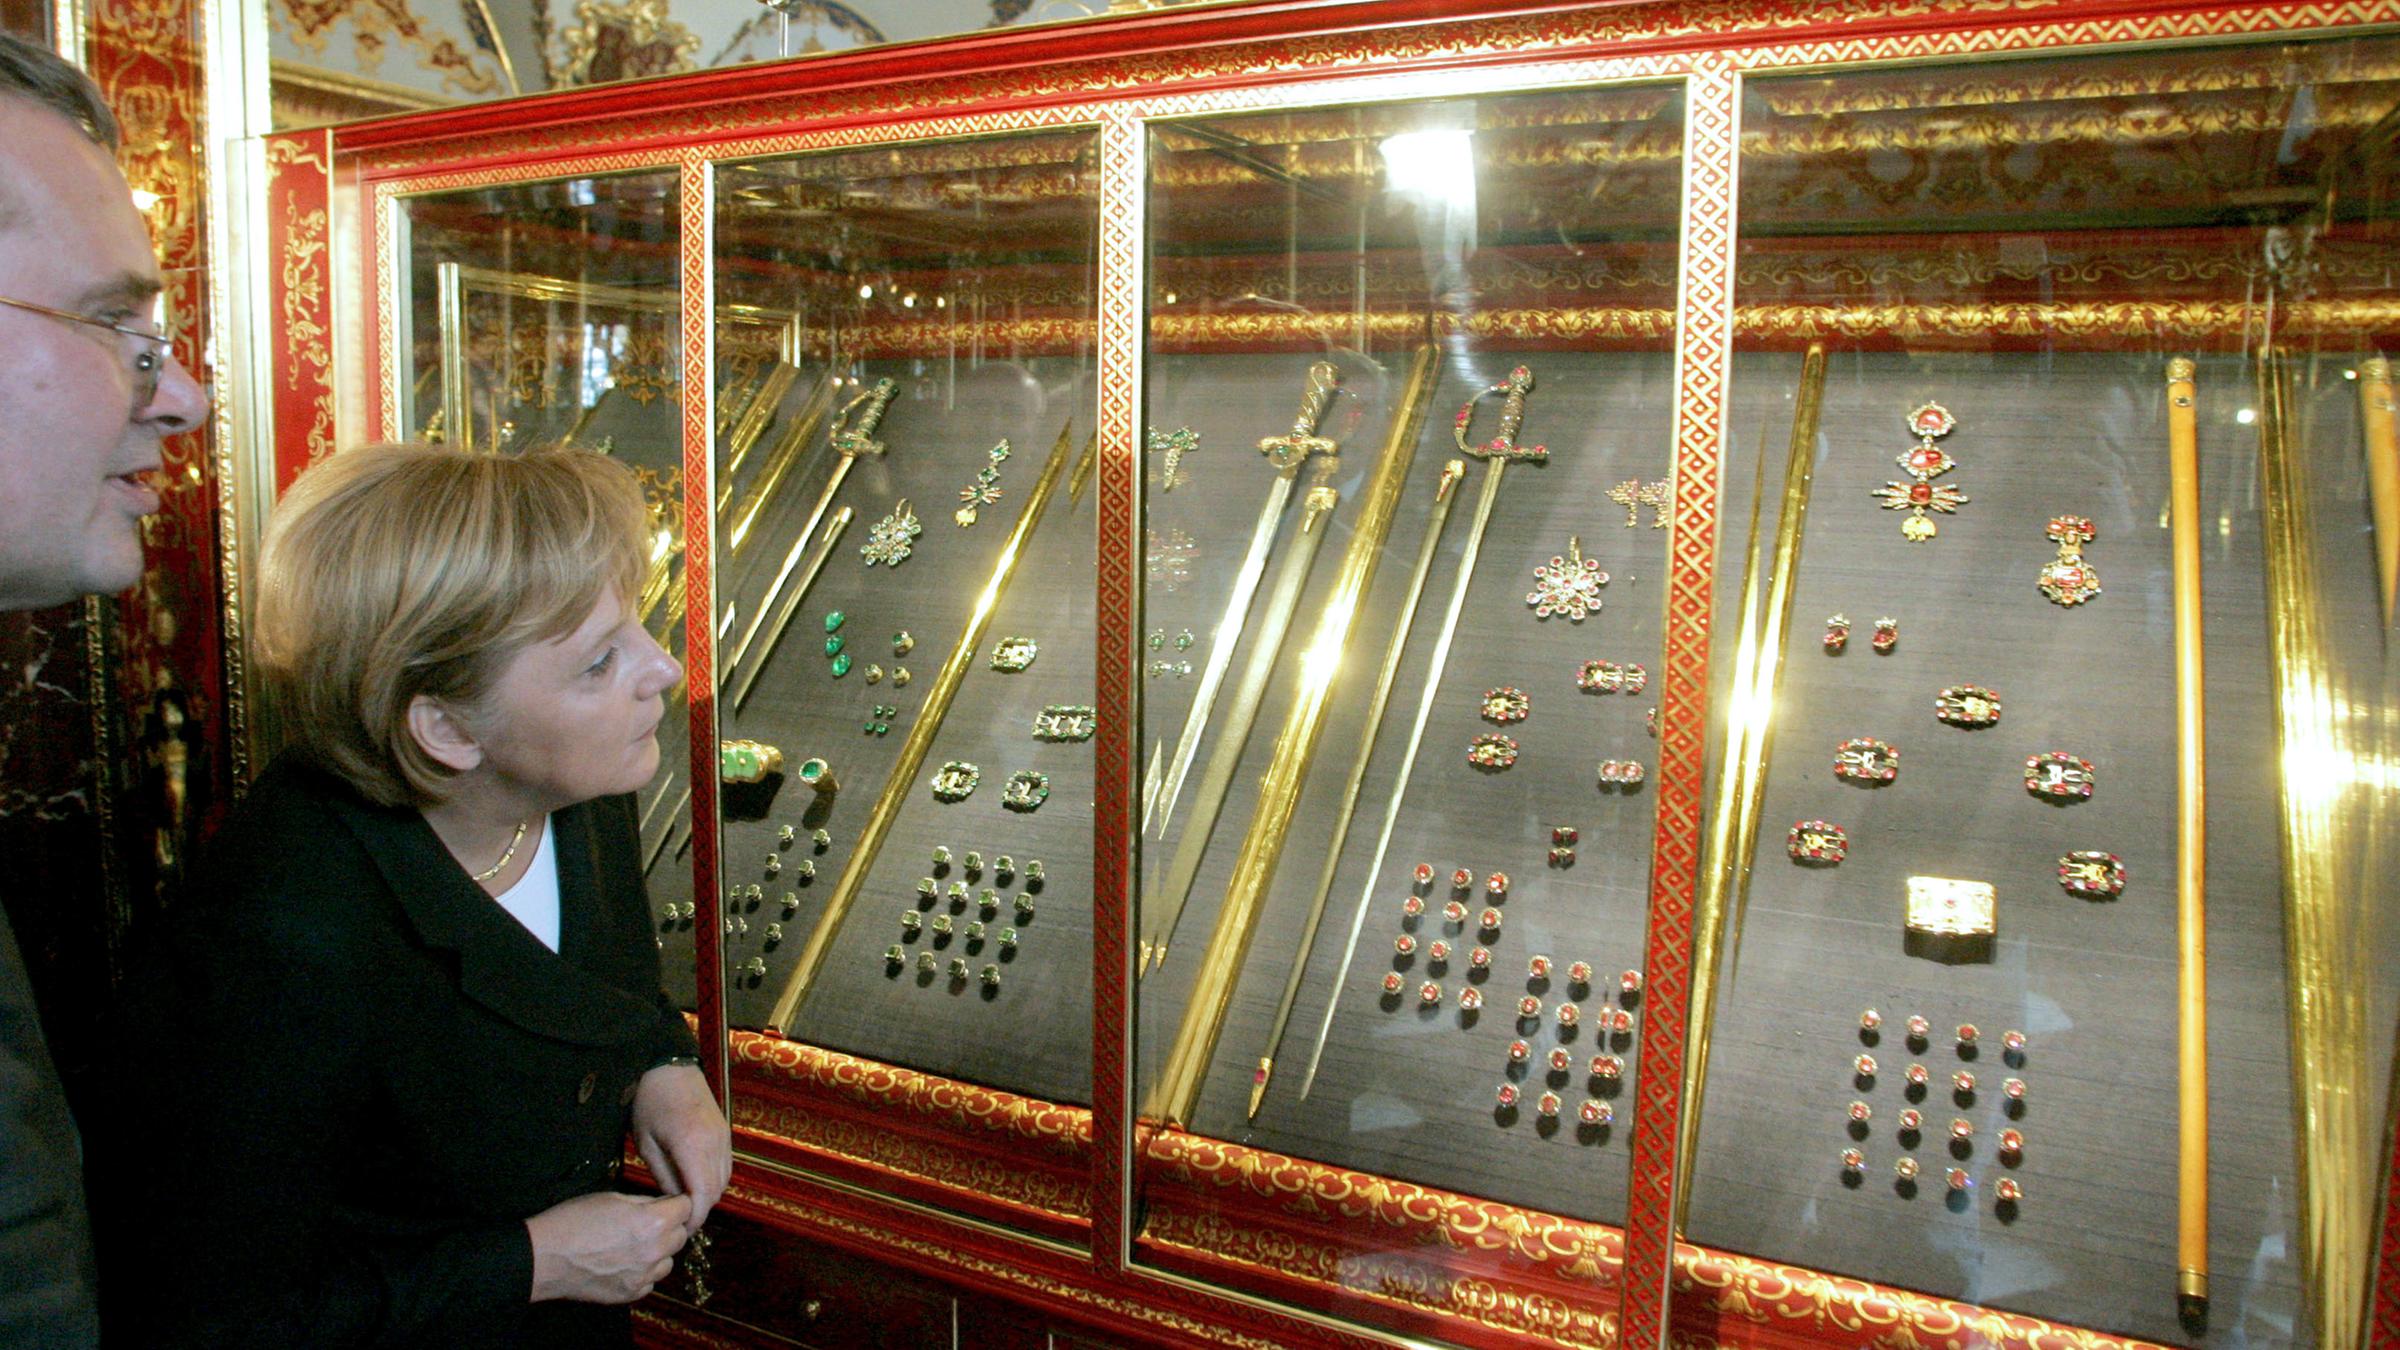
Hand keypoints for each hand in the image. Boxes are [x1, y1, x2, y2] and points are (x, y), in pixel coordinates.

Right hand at [524, 1190, 691, 1303]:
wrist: (544, 1257)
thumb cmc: (573, 1221)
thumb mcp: (612, 1197)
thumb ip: (645, 1202)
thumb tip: (663, 1204)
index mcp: (653, 1222)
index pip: (687, 1208)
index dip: (676, 1203)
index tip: (669, 1203)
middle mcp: (654, 1251)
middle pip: (680, 1236)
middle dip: (670, 1227)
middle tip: (648, 1222)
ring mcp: (643, 1276)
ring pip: (668, 1261)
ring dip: (658, 1252)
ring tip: (633, 1244)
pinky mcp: (631, 1294)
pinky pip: (650, 1281)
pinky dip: (643, 1273)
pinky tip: (623, 1263)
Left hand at [631, 1063, 730, 1228]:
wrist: (668, 1066)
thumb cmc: (649, 1102)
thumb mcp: (647, 1143)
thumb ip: (664, 1176)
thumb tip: (673, 1203)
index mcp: (693, 1145)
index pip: (702, 1195)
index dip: (693, 1218)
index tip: (680, 1231)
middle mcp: (716, 1142)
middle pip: (717, 1191)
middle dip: (700, 1210)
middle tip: (679, 1223)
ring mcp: (724, 1136)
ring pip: (724, 1180)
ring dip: (707, 1196)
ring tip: (685, 1204)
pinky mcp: (725, 1132)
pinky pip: (725, 1166)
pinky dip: (713, 1180)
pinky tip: (694, 1182)